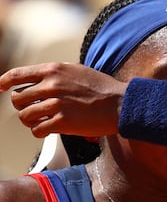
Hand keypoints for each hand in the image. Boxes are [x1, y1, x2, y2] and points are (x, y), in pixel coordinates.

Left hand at [0, 62, 126, 137]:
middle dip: (22, 106)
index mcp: (53, 70)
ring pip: (25, 115)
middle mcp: (51, 85)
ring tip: (40, 121)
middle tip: (32, 110)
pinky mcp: (62, 122)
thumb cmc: (102, 88)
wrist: (119, 104)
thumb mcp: (78, 71)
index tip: (1, 88)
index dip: (4, 82)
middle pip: (17, 98)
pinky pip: (37, 129)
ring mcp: (56, 104)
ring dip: (30, 120)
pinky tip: (47, 130)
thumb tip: (41, 80)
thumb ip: (57, 74)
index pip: (17, 74)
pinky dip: (39, 131)